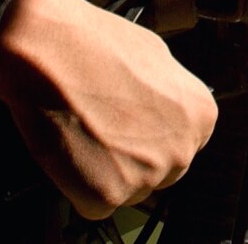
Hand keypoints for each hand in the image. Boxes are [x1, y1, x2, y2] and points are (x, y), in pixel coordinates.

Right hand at [0, 0, 218, 218]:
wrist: (47, 49)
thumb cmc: (95, 44)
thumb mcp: (155, 55)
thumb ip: (170, 92)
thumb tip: (164, 106)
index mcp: (200, 114)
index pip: (187, 142)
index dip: (156, 135)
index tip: (136, 126)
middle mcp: (181, 149)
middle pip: (162, 171)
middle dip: (135, 157)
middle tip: (106, 128)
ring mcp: (145, 175)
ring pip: (130, 189)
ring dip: (109, 172)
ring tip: (86, 132)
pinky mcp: (107, 194)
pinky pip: (96, 204)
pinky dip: (80, 186)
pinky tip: (73, 151)